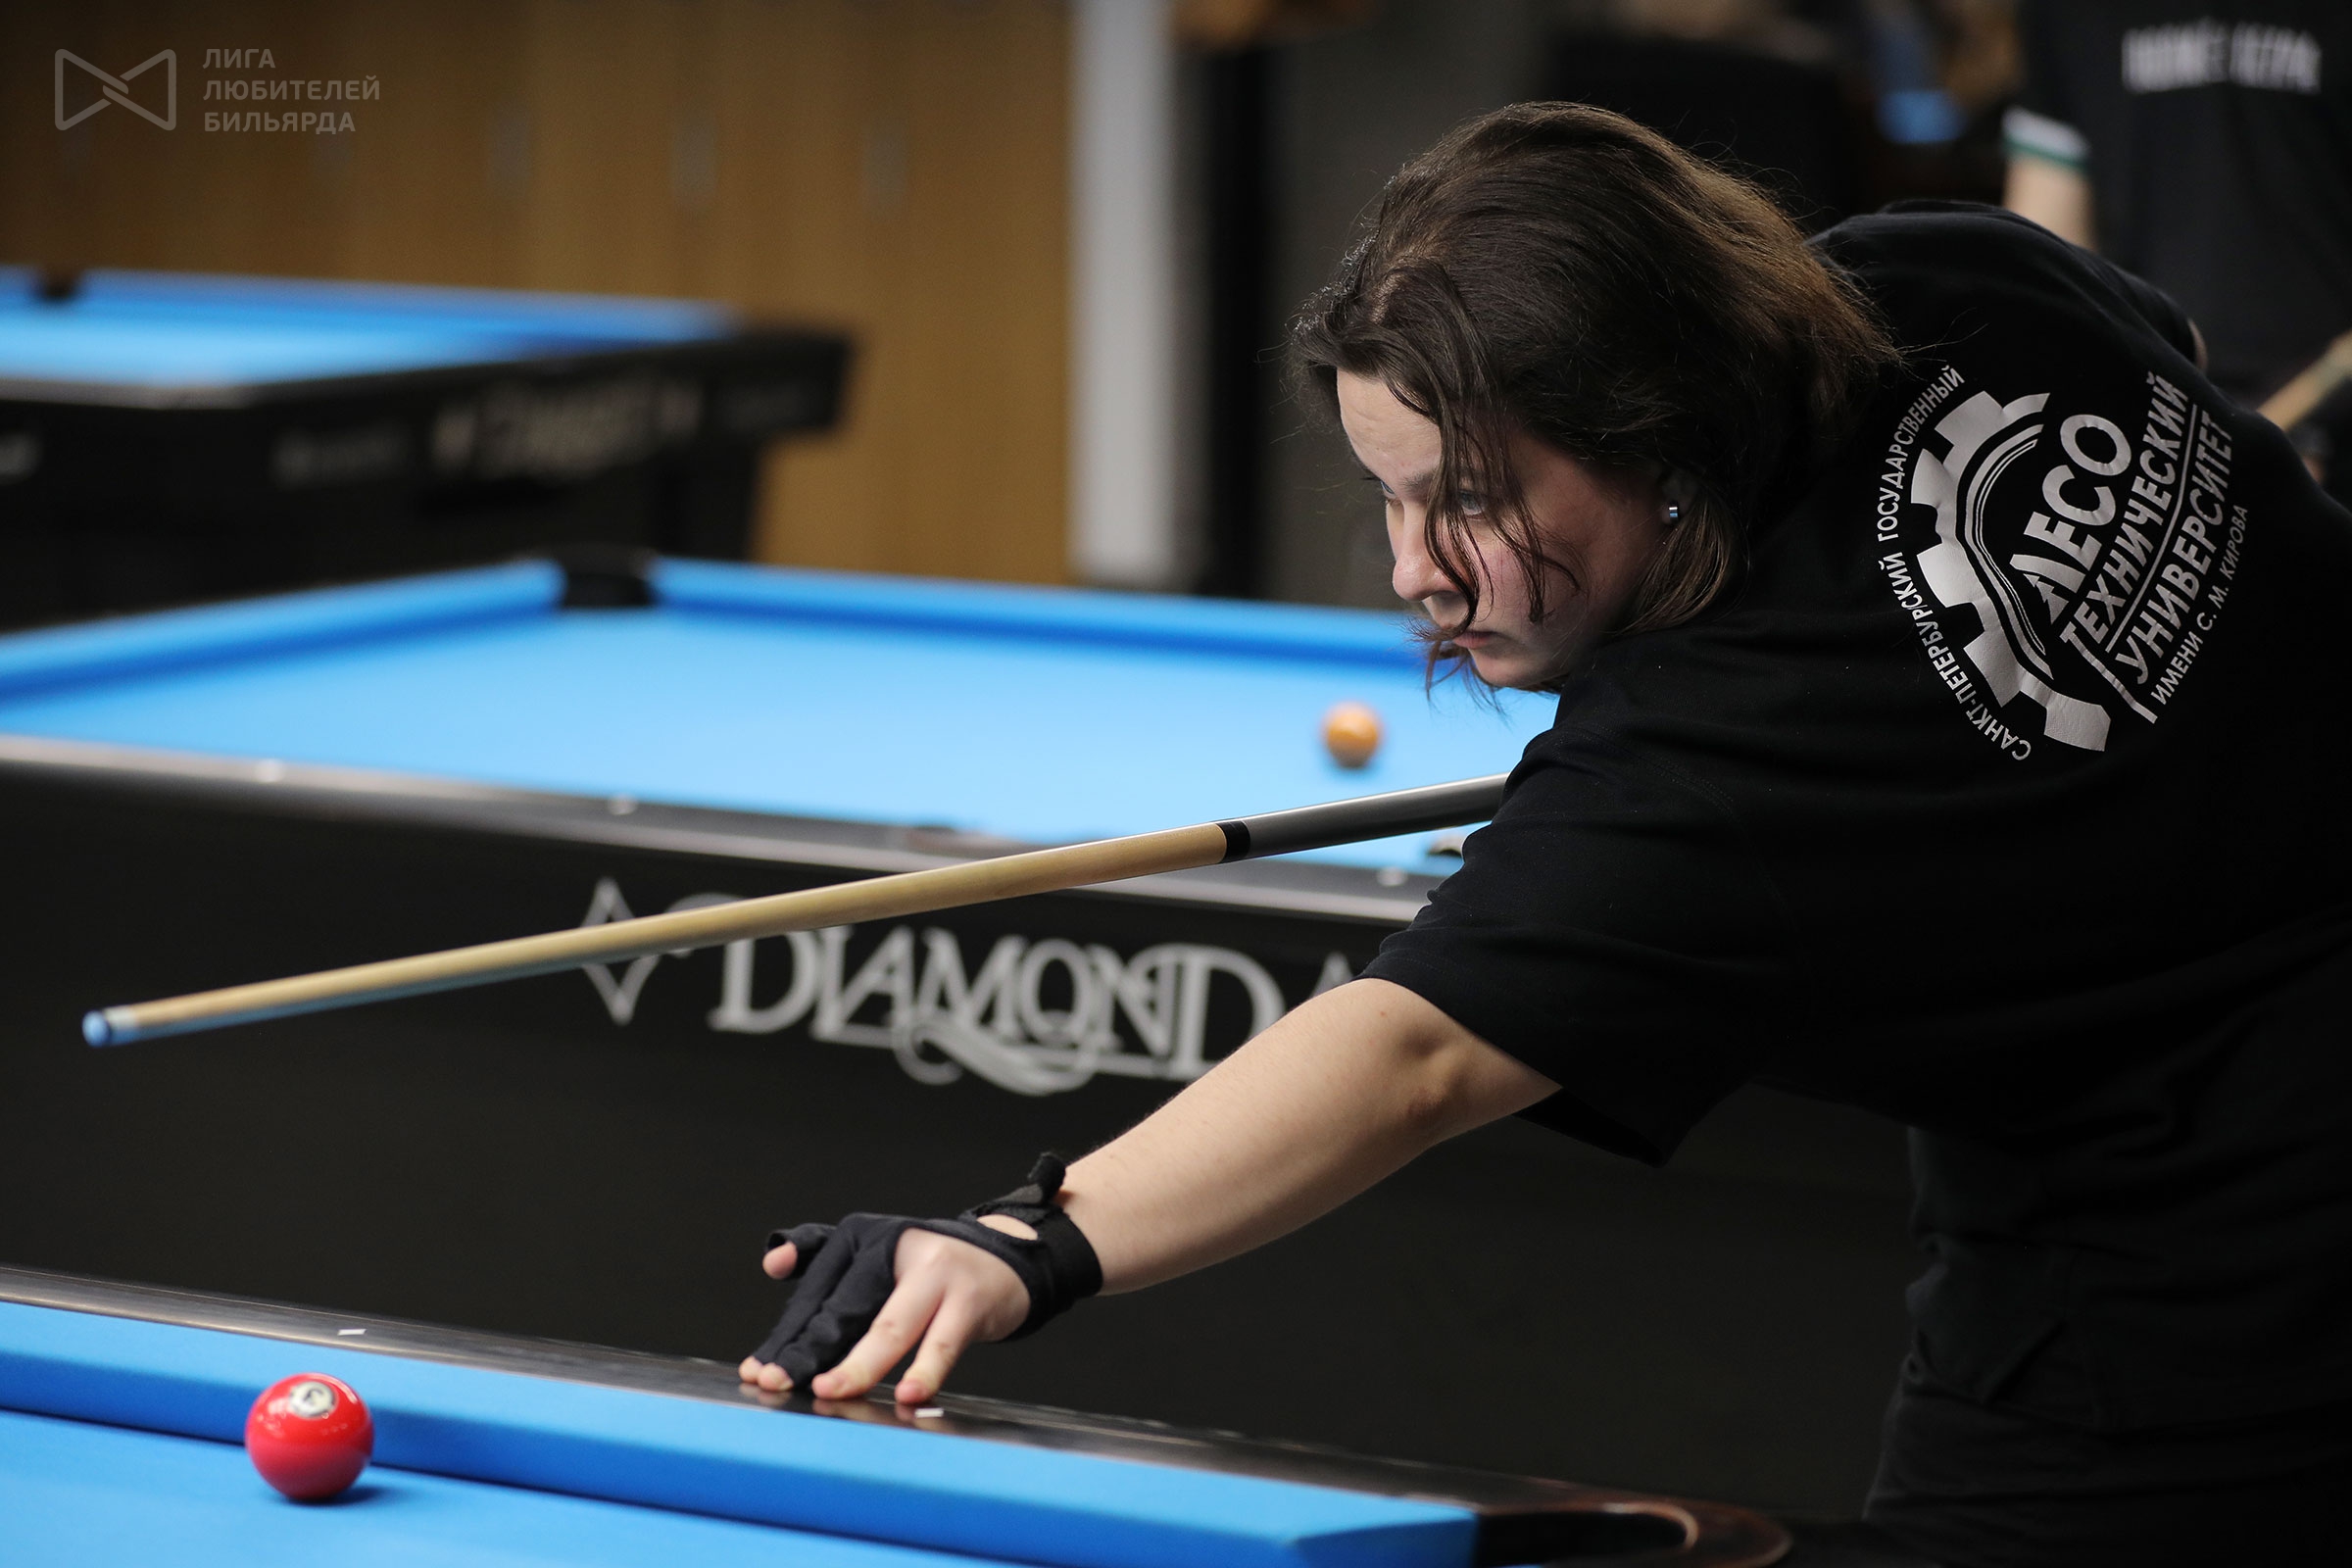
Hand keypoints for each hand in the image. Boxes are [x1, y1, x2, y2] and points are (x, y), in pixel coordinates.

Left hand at [736, 1216, 1034, 1404]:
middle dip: (811, 1352)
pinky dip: (926, 1370)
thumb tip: (771, 1263)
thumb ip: (817, 1254)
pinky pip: (943, 1342)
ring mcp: (935, 1274)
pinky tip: (911, 1395)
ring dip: (862, 1364)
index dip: (787, 1337)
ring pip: (892, 1326)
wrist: (1003, 1260)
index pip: (816, 1294)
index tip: (758, 1373)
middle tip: (778, 1384)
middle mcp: (895, 1248)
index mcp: (862, 1238)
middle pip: (845, 1308)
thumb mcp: (872, 1252)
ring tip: (833, 1391)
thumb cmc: (925, 1268)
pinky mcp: (969, 1300)